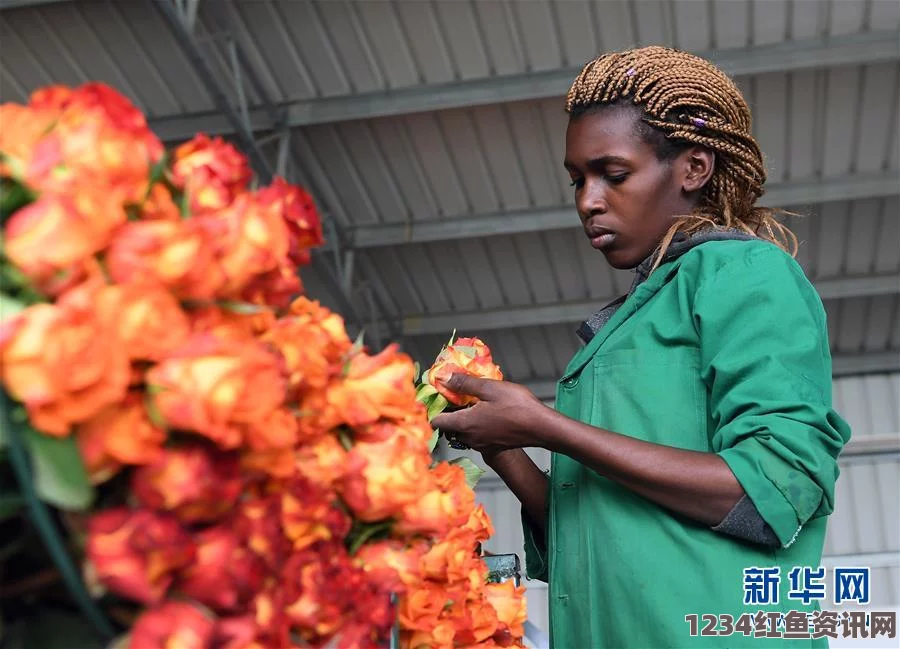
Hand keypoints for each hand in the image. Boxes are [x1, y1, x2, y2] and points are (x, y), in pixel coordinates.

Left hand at [430, 374, 547, 454]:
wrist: (541, 427)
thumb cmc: (518, 406)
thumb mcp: (489, 388)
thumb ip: (464, 384)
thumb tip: (444, 379)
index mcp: (465, 424)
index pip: (436, 422)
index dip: (434, 408)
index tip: (440, 395)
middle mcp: (469, 438)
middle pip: (449, 427)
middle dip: (450, 411)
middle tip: (457, 394)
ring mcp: (481, 444)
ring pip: (462, 432)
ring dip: (463, 418)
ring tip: (473, 401)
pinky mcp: (492, 446)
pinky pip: (475, 436)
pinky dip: (475, 425)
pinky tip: (486, 411)